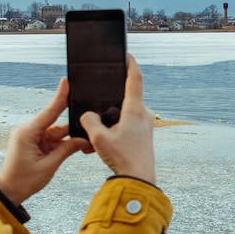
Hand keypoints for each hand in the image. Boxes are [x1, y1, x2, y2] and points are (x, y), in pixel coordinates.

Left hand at [0, 79, 89, 204]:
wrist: (9, 192)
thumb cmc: (23, 180)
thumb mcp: (49, 165)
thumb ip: (67, 150)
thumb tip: (83, 139)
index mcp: (27, 133)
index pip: (49, 111)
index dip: (60, 97)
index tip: (66, 82)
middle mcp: (28, 131)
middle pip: (56, 122)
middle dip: (73, 126)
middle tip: (88, 125)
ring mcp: (31, 137)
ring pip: (57, 132)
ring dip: (69, 139)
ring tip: (84, 144)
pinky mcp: (34, 143)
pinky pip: (53, 139)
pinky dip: (64, 144)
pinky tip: (76, 147)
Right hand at [80, 55, 155, 183]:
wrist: (139, 179)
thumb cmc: (122, 158)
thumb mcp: (98, 138)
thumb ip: (89, 121)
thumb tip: (88, 115)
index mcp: (135, 109)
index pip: (135, 78)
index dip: (130, 63)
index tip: (127, 54)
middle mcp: (143, 114)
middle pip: (125, 98)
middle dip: (109, 101)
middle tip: (96, 102)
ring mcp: (145, 125)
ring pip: (123, 115)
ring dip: (108, 122)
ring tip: (92, 136)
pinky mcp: (144, 136)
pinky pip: (126, 127)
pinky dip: (113, 132)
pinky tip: (99, 145)